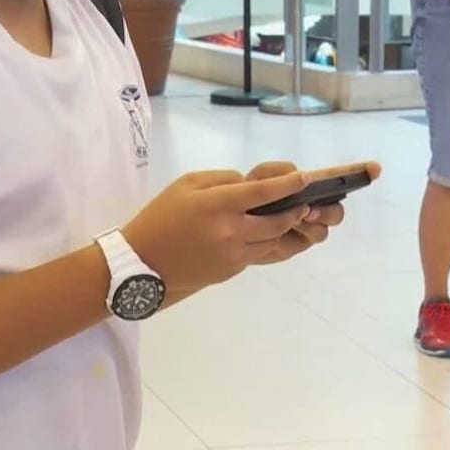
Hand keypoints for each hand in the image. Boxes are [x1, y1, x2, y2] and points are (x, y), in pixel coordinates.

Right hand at [122, 167, 314, 291]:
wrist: (143, 263)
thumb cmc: (161, 217)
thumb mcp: (186, 184)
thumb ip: (222, 179)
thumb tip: (250, 185)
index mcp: (219, 205)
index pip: (264, 192)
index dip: (289, 185)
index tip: (306, 178)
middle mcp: (231, 231)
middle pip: (277, 221)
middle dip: (294, 211)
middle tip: (302, 204)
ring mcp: (233, 254)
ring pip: (271, 240)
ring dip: (280, 228)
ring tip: (283, 218)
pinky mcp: (231, 270)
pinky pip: (255, 253)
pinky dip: (261, 242)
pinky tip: (254, 234)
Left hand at [243, 161, 380, 265]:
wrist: (218, 227)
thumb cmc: (236, 197)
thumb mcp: (253, 178)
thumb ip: (274, 173)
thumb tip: (298, 176)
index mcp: (303, 184)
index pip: (334, 178)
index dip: (357, 172)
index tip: (375, 169)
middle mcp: (310, 205)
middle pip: (336, 208)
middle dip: (328, 208)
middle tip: (309, 210)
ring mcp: (304, 227)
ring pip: (325, 227)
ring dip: (314, 222)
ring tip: (296, 219)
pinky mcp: (294, 244)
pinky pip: (309, 240)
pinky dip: (302, 233)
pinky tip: (287, 230)